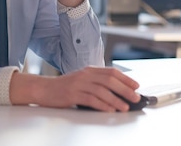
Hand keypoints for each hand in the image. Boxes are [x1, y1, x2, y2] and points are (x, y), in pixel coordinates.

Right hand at [11, 66, 140, 111]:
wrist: (44, 89)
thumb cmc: (64, 87)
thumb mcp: (82, 80)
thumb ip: (96, 82)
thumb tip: (117, 91)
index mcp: (89, 70)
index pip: (111, 72)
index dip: (126, 78)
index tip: (136, 85)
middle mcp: (85, 75)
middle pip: (110, 80)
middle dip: (125, 89)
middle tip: (135, 97)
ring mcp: (79, 84)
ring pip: (102, 90)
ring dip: (116, 100)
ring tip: (125, 107)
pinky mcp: (73, 94)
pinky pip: (91, 99)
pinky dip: (103, 105)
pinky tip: (110, 110)